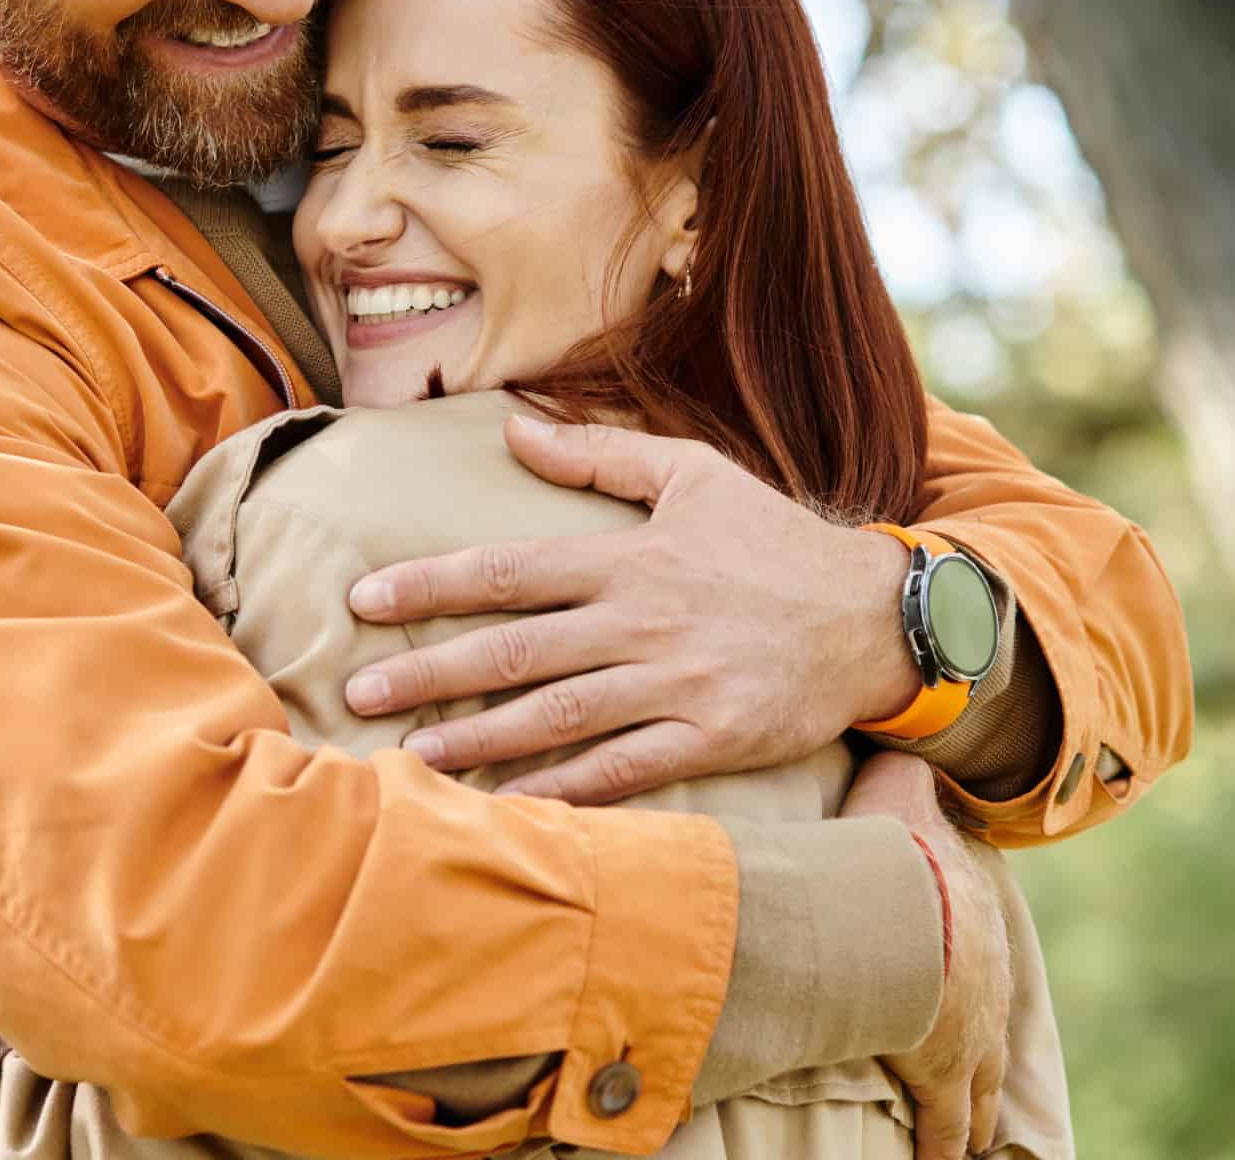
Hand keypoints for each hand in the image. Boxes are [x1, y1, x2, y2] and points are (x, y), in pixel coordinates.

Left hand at [343, 416, 922, 803]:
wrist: (877, 617)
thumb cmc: (776, 542)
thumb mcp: (695, 475)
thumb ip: (601, 454)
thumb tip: (513, 427)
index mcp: (630, 557)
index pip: (510, 569)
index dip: (431, 582)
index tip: (363, 598)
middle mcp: (643, 621)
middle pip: (516, 649)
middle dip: (429, 671)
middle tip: (357, 691)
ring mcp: (676, 686)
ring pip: (557, 716)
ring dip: (477, 740)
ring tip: (408, 758)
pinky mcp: (711, 741)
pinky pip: (622, 772)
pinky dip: (561, 792)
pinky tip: (506, 807)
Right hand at [841, 752, 1008, 1159]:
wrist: (903, 905)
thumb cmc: (897, 848)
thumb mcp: (905, 791)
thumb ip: (907, 771)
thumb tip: (903, 740)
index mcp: (978, 929)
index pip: (981, 966)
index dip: (975, 995)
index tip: (972, 1015)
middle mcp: (987, 989)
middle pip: (992, 1042)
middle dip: (985, 1072)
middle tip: (983, 1100)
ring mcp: (971, 1038)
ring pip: (977, 1091)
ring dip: (972, 1115)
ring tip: (968, 1140)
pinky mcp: (943, 1076)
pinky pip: (945, 1129)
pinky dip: (943, 1148)